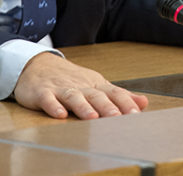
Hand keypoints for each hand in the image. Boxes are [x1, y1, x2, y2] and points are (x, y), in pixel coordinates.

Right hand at [13, 52, 147, 119]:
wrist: (39, 64)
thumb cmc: (72, 79)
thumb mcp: (97, 84)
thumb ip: (119, 96)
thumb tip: (144, 103)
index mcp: (95, 84)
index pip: (114, 92)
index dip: (125, 103)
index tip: (136, 115)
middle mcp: (80, 85)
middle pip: (95, 95)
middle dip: (107, 107)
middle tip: (118, 118)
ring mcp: (61, 88)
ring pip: (74, 97)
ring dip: (83, 107)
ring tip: (92, 117)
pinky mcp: (42, 93)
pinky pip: (48, 99)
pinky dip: (53, 106)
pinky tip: (59, 115)